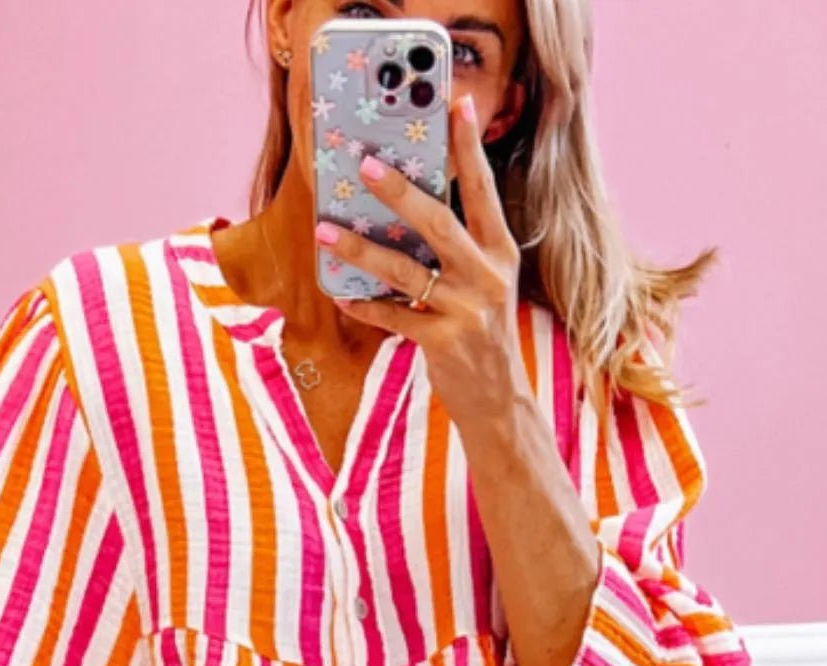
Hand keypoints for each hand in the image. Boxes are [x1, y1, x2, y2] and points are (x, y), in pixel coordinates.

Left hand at [315, 92, 531, 433]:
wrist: (499, 400)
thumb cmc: (483, 334)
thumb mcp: (485, 284)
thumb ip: (458, 249)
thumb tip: (405, 210)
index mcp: (500, 252)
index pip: (484, 190)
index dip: (469, 148)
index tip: (455, 105)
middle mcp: (487, 276)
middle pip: (438, 222)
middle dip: (400, 191)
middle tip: (366, 164)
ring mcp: (467, 310)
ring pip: (404, 271)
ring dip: (360, 249)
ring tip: (326, 231)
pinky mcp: (445, 342)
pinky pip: (393, 316)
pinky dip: (364, 304)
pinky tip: (341, 293)